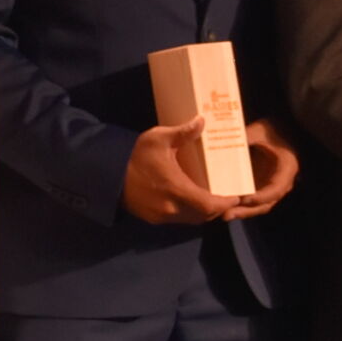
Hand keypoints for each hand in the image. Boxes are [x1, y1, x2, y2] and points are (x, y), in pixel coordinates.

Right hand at [121, 116, 241, 225]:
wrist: (105, 174)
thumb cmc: (134, 156)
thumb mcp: (157, 139)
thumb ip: (182, 132)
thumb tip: (202, 120)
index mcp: (176, 189)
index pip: (209, 206)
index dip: (225, 203)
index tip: (236, 195)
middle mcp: (171, 208)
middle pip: (204, 216)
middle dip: (217, 208)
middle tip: (226, 196)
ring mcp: (161, 216)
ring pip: (191, 220)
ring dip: (203, 212)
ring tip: (210, 198)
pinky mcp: (152, 218)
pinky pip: (178, 220)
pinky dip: (188, 213)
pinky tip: (188, 200)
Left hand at [225, 120, 300, 219]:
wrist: (281, 131)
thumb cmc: (275, 130)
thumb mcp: (262, 130)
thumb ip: (248, 135)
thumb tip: (226, 139)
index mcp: (286, 170)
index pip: (275, 189)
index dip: (261, 196)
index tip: (244, 199)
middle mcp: (280, 183)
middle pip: (266, 203)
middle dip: (247, 211)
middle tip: (227, 214)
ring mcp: (270, 187)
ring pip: (259, 206)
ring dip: (242, 212)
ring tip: (223, 215)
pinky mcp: (261, 187)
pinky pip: (252, 201)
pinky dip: (241, 206)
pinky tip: (224, 208)